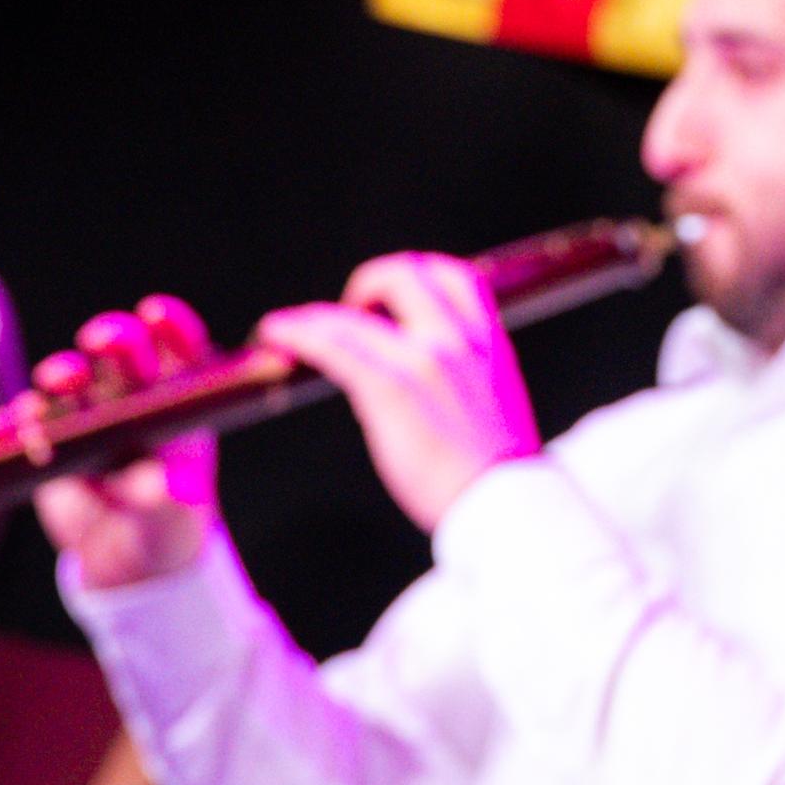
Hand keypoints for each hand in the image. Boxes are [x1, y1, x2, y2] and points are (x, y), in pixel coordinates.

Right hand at [31, 295, 224, 588]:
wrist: (122, 553)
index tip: (158, 315)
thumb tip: (157, 487)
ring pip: (73, 378)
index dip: (171, 327)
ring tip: (62, 380)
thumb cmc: (166, 519)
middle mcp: (130, 392)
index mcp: (177, 396)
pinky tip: (29, 418)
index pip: (180, 347)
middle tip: (104, 340)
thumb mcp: (176, 514)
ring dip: (66, 374)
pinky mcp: (48, 435)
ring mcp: (86, 410)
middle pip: (122, 352)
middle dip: (114, 339)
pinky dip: (30, 416)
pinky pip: (35, 419)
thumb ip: (168, 499)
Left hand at [256, 253, 537, 535]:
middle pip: (402, 275)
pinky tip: (277, 334)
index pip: (455, 276)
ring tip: (286, 330)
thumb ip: (466, 383)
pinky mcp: (390, 390)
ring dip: (313, 317)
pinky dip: (297, 333)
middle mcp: (456, 341)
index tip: (393, 297)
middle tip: (347, 315)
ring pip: (353, 316)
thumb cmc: (498, 478)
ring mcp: (423, 362)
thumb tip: (430, 387)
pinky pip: (332, 347)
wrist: (507, 509)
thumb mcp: (495, 409)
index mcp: (488, 345)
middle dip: (368, 284)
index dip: (418, 275)